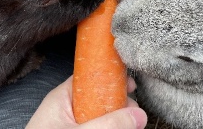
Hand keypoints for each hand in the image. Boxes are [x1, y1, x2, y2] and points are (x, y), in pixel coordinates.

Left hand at [26, 76, 146, 128]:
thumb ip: (109, 124)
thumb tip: (139, 115)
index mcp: (63, 97)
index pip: (88, 78)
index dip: (110, 78)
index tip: (130, 85)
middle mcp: (68, 107)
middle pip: (98, 97)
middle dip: (117, 103)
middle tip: (133, 113)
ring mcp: (71, 124)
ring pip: (99, 115)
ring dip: (114, 120)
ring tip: (129, 126)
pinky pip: (95, 127)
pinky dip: (106, 128)